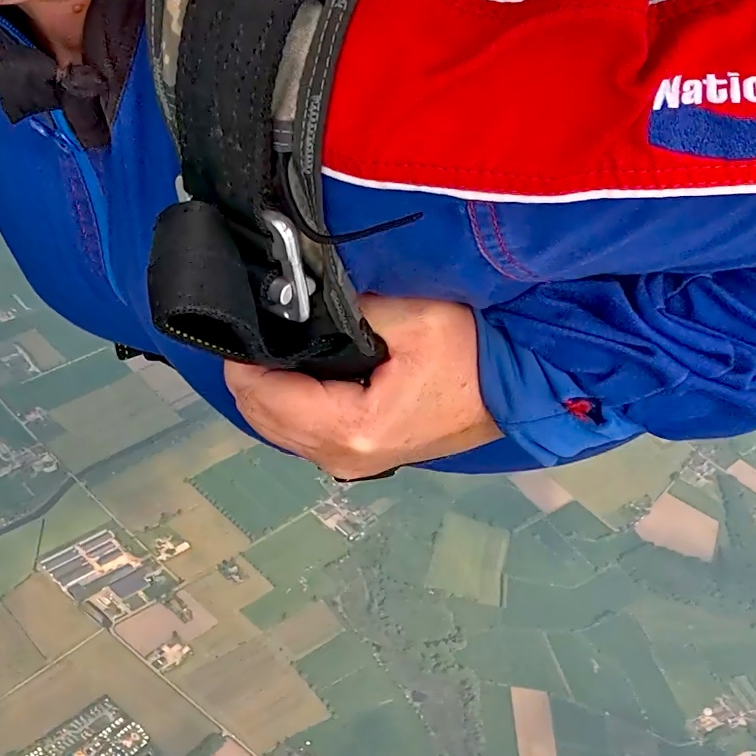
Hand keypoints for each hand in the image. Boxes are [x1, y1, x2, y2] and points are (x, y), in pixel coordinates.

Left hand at [224, 294, 498, 479]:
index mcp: (351, 429)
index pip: (263, 395)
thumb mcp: (413, 315)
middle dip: (251, 371)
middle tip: (256, 323)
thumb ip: (348, 304)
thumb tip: (297, 293)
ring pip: (278, 427)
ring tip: (274, 340)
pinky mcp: (360, 456)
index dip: (244, 356)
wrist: (514, 389)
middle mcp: (342, 457)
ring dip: (268, 387)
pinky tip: (298, 367)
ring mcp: (350, 462)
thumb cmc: (471, 353)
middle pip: (262, 415)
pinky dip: (289, 402)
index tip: (242, 316)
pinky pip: (301, 432)